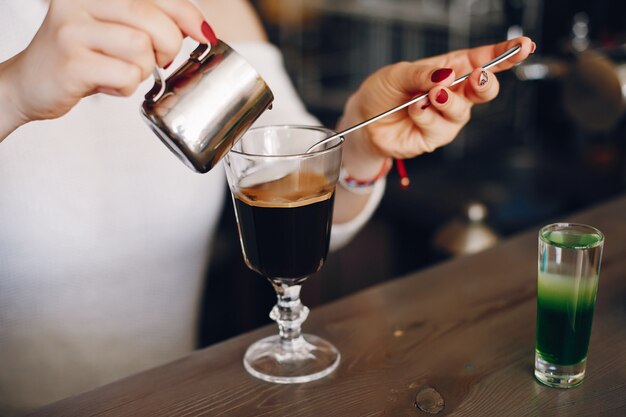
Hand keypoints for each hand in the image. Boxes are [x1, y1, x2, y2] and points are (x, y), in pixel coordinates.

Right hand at [0, 0, 213, 137]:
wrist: (31, 82)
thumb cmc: (82, 55)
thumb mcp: (116, 28)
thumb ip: (151, 20)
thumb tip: (200, 28)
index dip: (187, 14)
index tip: (203, 34)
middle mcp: (81, 0)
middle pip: (153, 21)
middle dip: (167, 46)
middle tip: (154, 59)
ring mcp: (72, 29)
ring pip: (141, 49)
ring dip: (142, 70)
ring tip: (122, 71)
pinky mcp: (71, 62)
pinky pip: (127, 76)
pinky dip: (127, 87)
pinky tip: (108, 84)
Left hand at [339, 37, 534, 177]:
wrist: (362, 119)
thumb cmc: (382, 92)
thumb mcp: (399, 73)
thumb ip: (424, 73)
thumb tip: (447, 74)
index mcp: (449, 70)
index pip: (481, 60)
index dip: (504, 54)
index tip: (524, 46)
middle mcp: (453, 94)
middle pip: (483, 90)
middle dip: (485, 84)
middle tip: (476, 78)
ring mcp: (445, 118)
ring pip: (461, 111)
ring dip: (446, 101)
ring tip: (428, 95)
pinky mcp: (434, 138)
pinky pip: (439, 128)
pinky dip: (426, 116)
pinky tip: (414, 110)